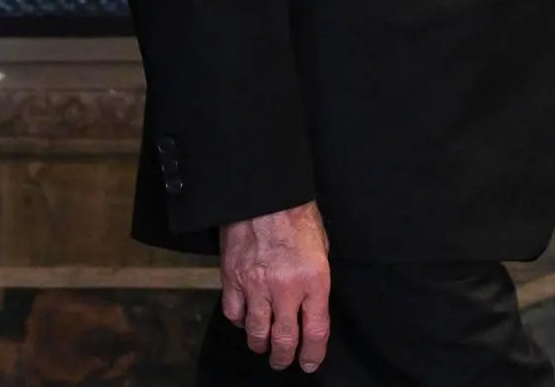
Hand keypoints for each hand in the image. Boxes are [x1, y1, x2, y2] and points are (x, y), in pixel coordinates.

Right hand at [219, 201, 331, 372]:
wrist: (264, 193)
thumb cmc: (297, 214)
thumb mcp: (321, 246)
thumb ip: (315, 279)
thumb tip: (310, 303)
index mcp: (314, 280)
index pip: (316, 331)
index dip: (313, 353)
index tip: (311, 362)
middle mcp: (285, 288)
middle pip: (284, 340)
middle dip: (285, 357)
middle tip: (284, 361)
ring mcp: (256, 285)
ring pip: (256, 332)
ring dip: (261, 345)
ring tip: (264, 347)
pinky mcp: (233, 278)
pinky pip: (233, 313)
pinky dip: (239, 322)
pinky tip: (245, 320)